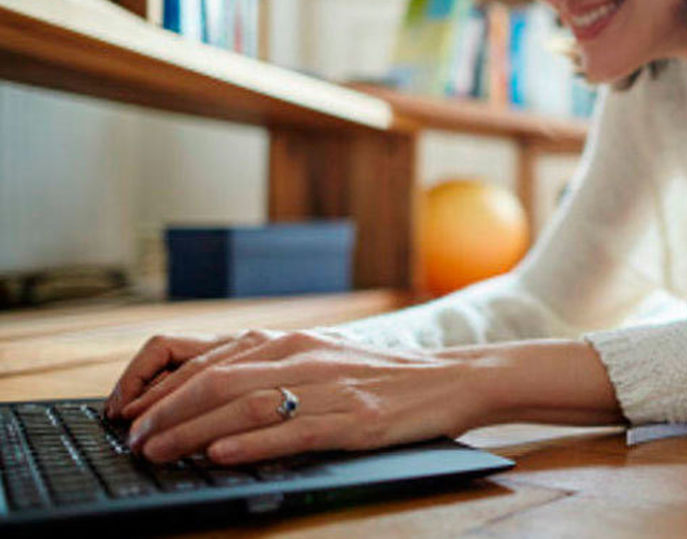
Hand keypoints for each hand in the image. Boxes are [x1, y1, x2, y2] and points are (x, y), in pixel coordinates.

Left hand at [103, 329, 485, 464]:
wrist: (450, 378)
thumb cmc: (378, 375)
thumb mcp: (316, 359)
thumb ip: (264, 369)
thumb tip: (199, 394)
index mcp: (287, 340)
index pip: (202, 356)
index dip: (155, 385)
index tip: (125, 414)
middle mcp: (301, 355)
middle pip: (214, 380)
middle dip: (164, 413)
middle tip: (134, 443)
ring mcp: (329, 387)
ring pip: (245, 405)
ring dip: (193, 431)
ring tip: (160, 455)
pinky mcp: (354, 419)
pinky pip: (295, 431)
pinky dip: (253, 444)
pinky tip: (222, 457)